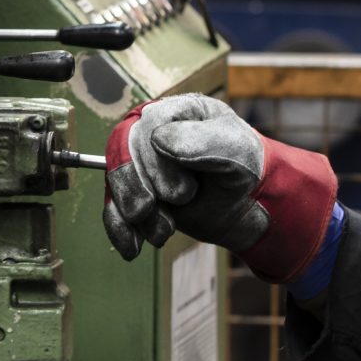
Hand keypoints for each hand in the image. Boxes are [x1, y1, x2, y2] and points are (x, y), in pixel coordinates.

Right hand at [101, 94, 339, 281]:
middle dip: (139, 188)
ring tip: (163, 231)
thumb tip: (158, 140)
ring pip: (116, 183)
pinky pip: (113, 210)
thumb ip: (202, 140)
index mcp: (174, 112)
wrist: (247, 205)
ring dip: (136, 213)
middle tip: (166, 207)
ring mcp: (141, 166)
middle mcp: (150, 134)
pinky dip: (119, 230)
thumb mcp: (236, 148)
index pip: (146, 127)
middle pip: (123, 153)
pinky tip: (133, 247)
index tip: (180, 193)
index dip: (154, 162)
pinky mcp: (137, 194)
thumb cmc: (245, 168)